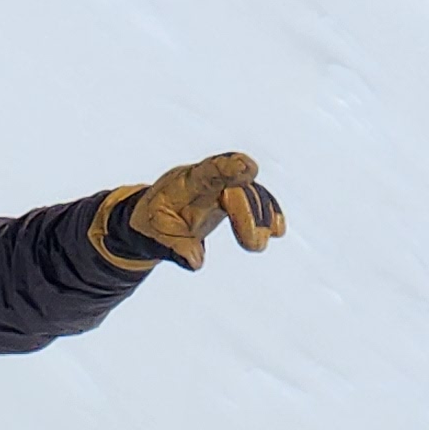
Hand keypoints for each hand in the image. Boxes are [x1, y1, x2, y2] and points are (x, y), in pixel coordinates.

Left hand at [103, 153, 286, 270]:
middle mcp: (207, 180)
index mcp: (185, 184)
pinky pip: (254, 202)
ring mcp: (221, 188)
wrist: (151, 219)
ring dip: (260, 218)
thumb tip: (196, 262)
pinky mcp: (231, 199)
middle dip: (248, 213)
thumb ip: (174, 248)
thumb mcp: (152, 237)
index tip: (249, 168)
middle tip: (256, 246)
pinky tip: (277, 229)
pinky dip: (267, 213)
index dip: (229, 168)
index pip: (208, 171)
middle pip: (235, 188)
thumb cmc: (151, 224)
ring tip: (261, 243)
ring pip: (250, 194)